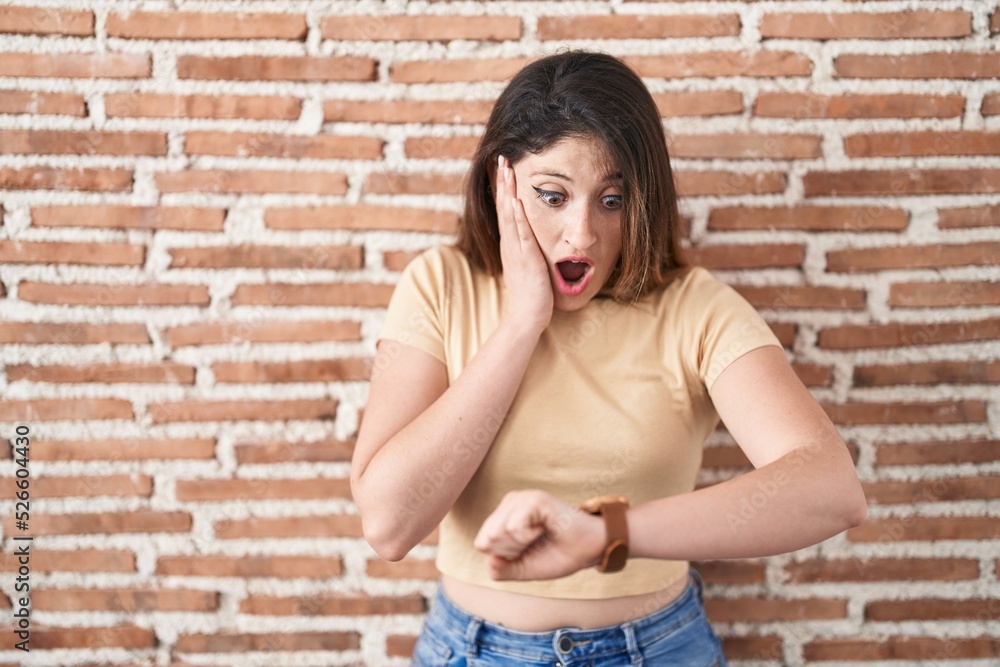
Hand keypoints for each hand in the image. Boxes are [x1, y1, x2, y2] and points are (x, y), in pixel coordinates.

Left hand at [473, 489, 605, 580]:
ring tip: (540, 535)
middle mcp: (510, 502)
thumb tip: (490, 559)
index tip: (527, 550)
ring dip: (520, 544)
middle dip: (510, 551)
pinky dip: (529, 537)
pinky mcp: (534, 498)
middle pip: (486, 539)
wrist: (589, 550)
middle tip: (535, 543)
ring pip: (497, 533)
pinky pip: (513, 527)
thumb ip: (500, 569)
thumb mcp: (523, 568)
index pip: (481, 543)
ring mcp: (522, 498)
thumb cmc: (558, 555)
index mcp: (504, 516)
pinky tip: (545, 528)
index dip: (504, 556)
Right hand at [495, 155, 553, 335]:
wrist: (527, 316)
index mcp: (511, 243)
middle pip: (503, 205)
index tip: (501, 167)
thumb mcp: (530, 264)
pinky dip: (516, 215)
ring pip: (509, 214)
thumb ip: (530, 250)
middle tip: (499, 157)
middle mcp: (509, 242)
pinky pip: (519, 232)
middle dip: (501, 180)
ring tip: (505, 168)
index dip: (502, 188)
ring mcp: (515, 249)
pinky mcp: (525, 257)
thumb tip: (533, 239)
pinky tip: (514, 199)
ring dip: (506, 190)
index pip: (505, 209)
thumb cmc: (532, 293)